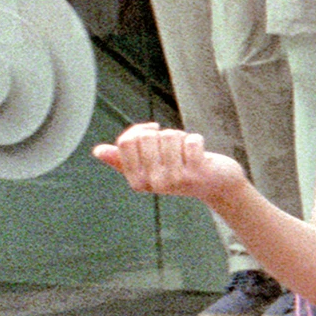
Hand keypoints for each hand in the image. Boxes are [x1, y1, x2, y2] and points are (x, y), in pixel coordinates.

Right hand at [94, 123, 246, 203]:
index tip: (153, 135)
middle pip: (147, 136)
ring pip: (170, 135)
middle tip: (174, 148)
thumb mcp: (150, 167)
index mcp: (138, 181)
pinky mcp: (197, 173)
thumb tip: (98, 151)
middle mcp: (154, 183)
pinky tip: (201, 155)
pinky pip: (191, 139)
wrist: (217, 184)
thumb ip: (124, 159)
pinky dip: (197, 140)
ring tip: (187, 153)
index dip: (140, 131)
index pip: (126, 141)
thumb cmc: (181, 171)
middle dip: (162, 134)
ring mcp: (175, 180)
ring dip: (181, 137)